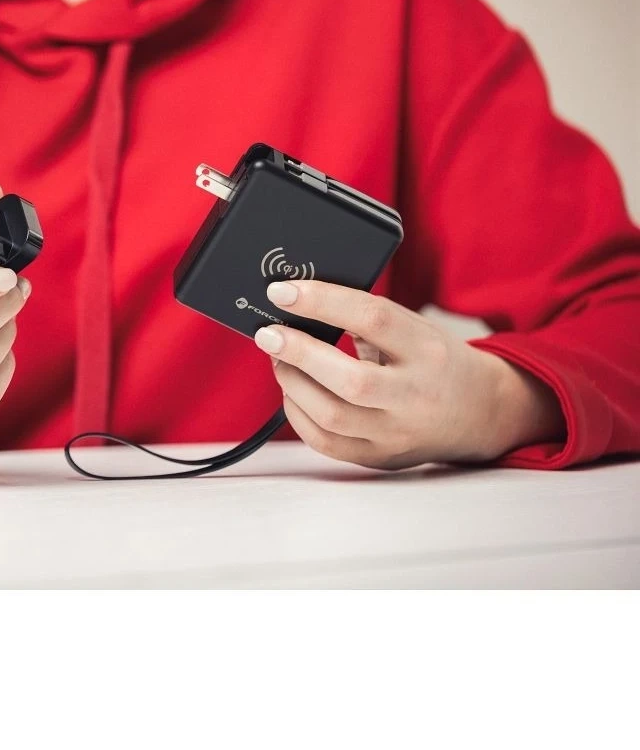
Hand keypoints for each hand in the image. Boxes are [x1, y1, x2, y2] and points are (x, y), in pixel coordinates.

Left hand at [253, 280, 563, 469]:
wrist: (481, 412)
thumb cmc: (434, 360)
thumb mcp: (414, 327)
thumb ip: (364, 316)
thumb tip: (296, 300)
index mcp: (427, 349)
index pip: (372, 318)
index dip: (322, 301)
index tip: (281, 291)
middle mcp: (416, 395)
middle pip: (350, 380)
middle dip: (298, 352)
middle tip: (268, 333)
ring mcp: (398, 433)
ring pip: (332, 416)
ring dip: (292, 382)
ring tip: (279, 358)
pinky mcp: (379, 458)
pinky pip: (326, 443)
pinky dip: (297, 413)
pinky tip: (292, 390)